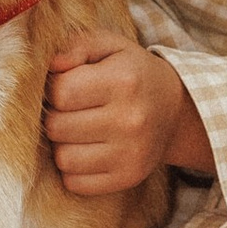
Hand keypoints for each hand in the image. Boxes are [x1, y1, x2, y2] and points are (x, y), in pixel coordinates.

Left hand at [44, 32, 214, 196]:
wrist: (175, 110)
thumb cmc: (132, 73)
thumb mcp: (110, 46)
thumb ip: (76, 45)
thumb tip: (51, 65)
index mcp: (124, 81)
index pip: (61, 92)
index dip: (53, 88)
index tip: (63, 86)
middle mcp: (130, 120)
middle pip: (57, 127)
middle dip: (54, 116)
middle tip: (68, 110)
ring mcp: (132, 154)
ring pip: (63, 158)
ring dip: (62, 145)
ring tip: (76, 130)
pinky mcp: (129, 178)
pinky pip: (75, 183)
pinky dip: (73, 169)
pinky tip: (86, 151)